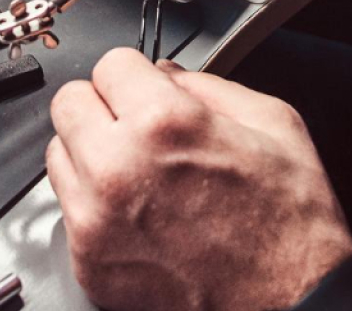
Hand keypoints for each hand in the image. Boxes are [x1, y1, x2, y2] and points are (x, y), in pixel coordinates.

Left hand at [47, 50, 351, 310]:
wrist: (292, 305)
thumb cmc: (289, 226)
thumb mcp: (273, 123)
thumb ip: (207, 85)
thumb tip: (165, 73)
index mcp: (162, 123)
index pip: (108, 64)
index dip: (135, 76)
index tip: (145, 91)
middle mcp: (116, 169)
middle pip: (69, 104)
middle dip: (103, 108)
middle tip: (136, 128)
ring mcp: (95, 221)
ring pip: (59, 157)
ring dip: (92, 157)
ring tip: (141, 176)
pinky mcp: (88, 263)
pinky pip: (70, 212)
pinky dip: (96, 209)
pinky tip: (141, 217)